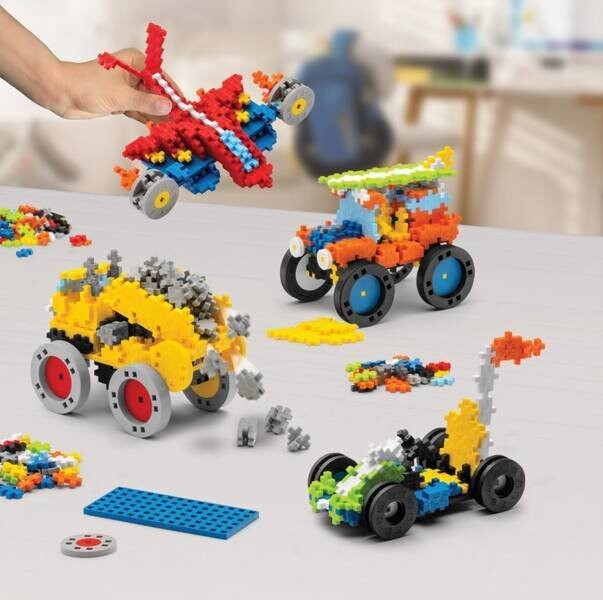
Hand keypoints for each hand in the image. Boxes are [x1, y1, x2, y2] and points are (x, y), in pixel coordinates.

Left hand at [55, 48, 174, 122]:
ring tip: (175, 129)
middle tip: (183, 123)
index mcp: (136, 62)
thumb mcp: (120, 95)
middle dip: (168, 107)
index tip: (186, 109)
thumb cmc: (88, 86)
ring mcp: (128, 89)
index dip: (174, 94)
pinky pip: (140, 111)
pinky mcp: (122, 102)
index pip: (161, 79)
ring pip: (149, 103)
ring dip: (159, 116)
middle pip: (157, 92)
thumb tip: (169, 107)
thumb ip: (146, 102)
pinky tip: (161, 129)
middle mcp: (134, 73)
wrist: (61, 93)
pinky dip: (148, 119)